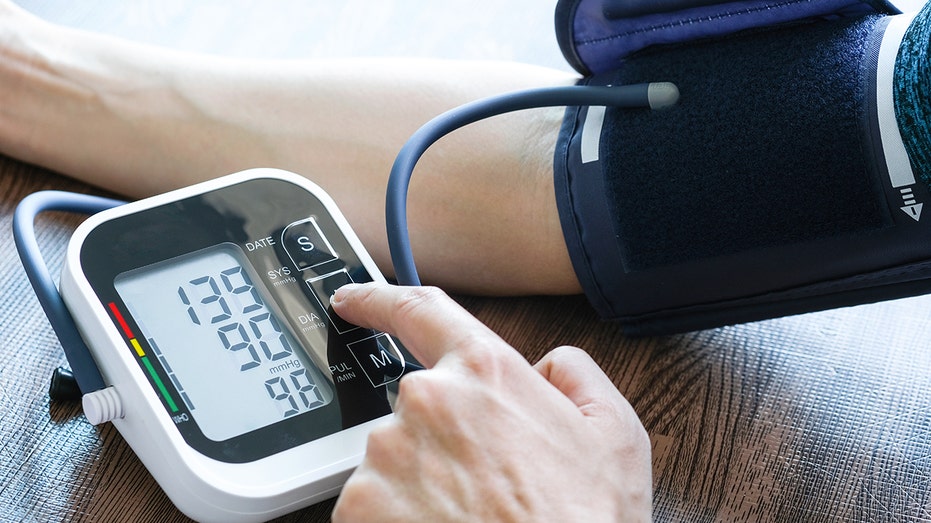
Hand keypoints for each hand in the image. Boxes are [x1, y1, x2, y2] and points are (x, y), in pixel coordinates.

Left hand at [330, 283, 650, 521]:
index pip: (419, 310)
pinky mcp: (358, 510)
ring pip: (394, 460)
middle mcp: (425, 401)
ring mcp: (386, 457)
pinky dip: (397, 520)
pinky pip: (372, 505)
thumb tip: (546, 368)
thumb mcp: (615, 435)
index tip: (353, 301)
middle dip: (443, 438)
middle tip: (484, 482)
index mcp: (484, 372)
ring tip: (470, 517)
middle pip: (416, 406)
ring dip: (421, 483)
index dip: (379, 299)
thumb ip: (574, 375)